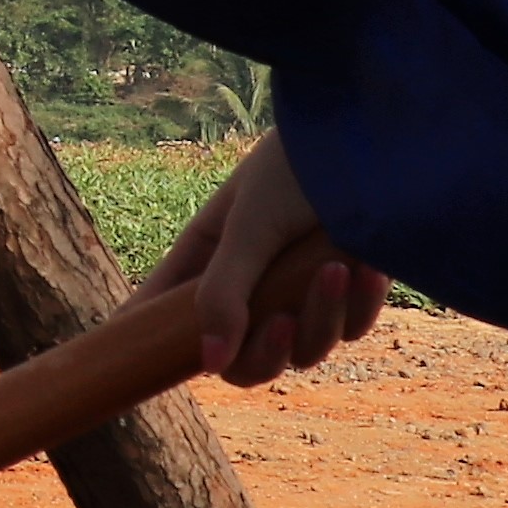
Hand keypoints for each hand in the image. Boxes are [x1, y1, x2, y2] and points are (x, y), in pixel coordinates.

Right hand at [157, 127, 385, 385]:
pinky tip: (364, 265)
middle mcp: (251, 283)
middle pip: (242, 359)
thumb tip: (208, 365)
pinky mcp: (350, 292)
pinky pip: (350, 327)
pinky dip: (358, 304)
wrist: (376, 136)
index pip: (163, 315)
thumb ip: (224, 293)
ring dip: (321, 315)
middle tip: (281, 324)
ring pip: (302, 350)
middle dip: (264, 351)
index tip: (131, 371)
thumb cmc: (295, 168)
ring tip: (334, 267)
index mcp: (209, 258)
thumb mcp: (250, 226)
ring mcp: (301, 292)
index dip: (147, 345)